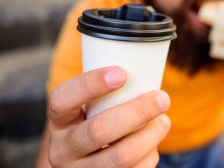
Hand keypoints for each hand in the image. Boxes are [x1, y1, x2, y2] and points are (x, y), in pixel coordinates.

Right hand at [47, 66, 170, 167]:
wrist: (82, 163)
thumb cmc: (94, 122)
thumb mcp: (89, 108)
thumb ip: (106, 93)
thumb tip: (145, 64)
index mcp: (59, 121)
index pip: (62, 100)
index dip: (90, 85)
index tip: (121, 73)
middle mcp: (63, 149)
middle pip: (98, 131)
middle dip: (136, 112)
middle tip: (162, 98)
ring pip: (120, 157)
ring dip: (149, 136)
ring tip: (164, 121)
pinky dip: (149, 156)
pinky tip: (153, 144)